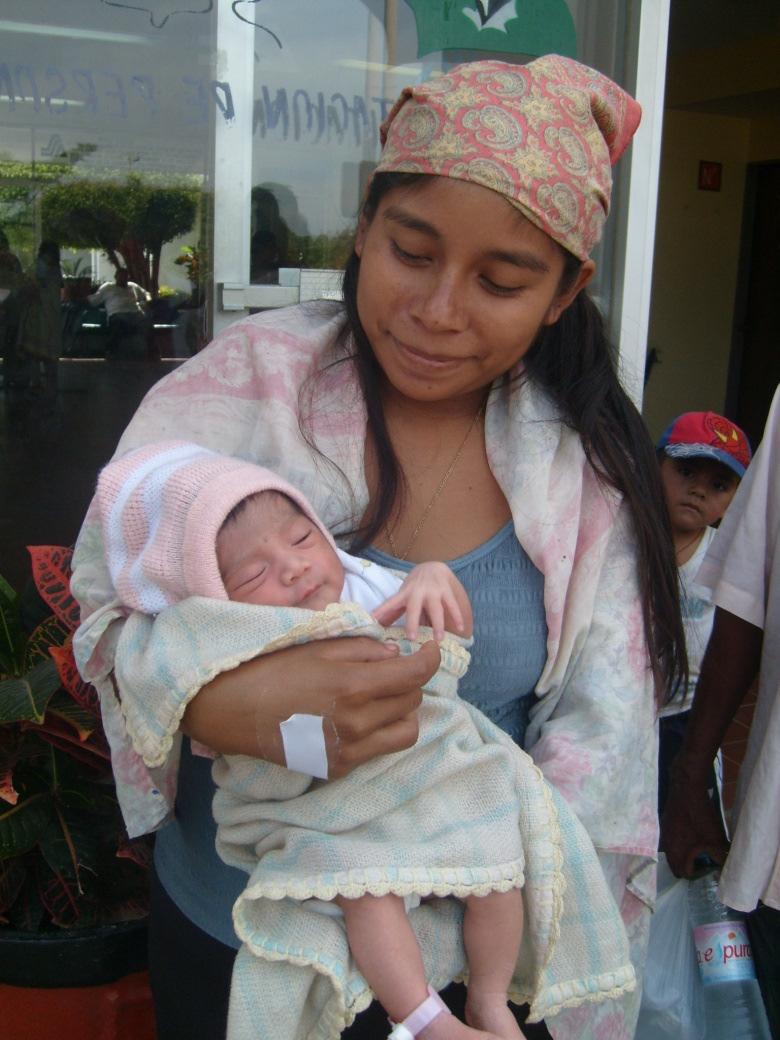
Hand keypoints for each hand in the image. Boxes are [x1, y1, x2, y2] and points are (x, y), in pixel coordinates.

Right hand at [181, 636, 440, 777]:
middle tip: (391, 669)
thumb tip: (397, 655)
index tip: (431, 649)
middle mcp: (358, 722)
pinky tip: (359, 718)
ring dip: (402, 711)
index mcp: (354, 686)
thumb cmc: (272, 669)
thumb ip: (364, 650)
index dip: (431, 658)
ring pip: (406, 731)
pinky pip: (380, 750)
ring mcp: (350, 750)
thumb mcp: (319, 647)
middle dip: (409, 681)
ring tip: (381, 697)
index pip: (416, 675)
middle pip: (413, 701)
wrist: (232, 710)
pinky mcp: (339, 768)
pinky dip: (380, 732)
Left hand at [371, 562, 472, 641]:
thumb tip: (375, 624)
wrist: (432, 566)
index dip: (383, 612)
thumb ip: (391, 611)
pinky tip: (461, 628)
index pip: (391, 603)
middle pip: (414, 608)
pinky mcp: (446, 591)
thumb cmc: (414, 587)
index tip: (374, 621)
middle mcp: (418, 592)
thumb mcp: (402, 596)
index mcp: (404, 594)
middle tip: (411, 638)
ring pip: (436, 608)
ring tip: (438, 639)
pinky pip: (452, 605)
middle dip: (413, 622)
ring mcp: (434, 591)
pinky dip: (457, 616)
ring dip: (438, 623)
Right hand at [660, 756, 729, 876]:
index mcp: (677, 854)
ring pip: (673, 852)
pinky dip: (680, 841)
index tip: (708, 867)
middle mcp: (666, 847)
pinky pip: (671, 840)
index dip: (697, 874)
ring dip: (684, 853)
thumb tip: (723, 868)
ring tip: (698, 847)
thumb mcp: (716, 840)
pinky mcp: (665, 824)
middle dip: (689, 865)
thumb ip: (719, 858)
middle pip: (676, 865)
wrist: (686, 790)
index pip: (683, 874)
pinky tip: (691, 833)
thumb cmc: (701, 817)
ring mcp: (664, 835)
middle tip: (704, 859)